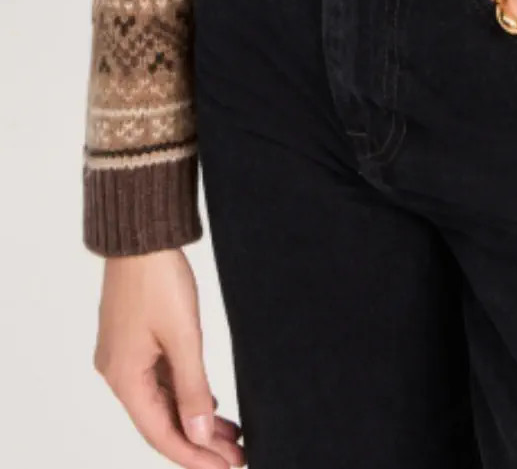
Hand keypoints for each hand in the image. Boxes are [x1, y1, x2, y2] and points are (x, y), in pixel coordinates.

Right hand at [94, 247, 244, 465]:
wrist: (141, 232)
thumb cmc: (158, 278)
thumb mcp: (183, 336)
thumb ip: (192, 389)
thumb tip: (199, 435)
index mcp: (124, 378)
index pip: (160, 433)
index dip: (193, 456)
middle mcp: (119, 373)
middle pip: (161, 421)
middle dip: (199, 442)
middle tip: (236, 458)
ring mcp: (126, 356)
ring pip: (163, 401)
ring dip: (195, 420)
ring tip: (232, 438)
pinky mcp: (135, 340)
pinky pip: (161, 380)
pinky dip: (185, 395)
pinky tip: (210, 406)